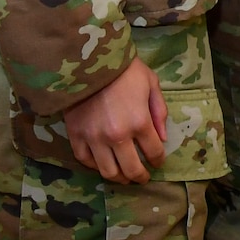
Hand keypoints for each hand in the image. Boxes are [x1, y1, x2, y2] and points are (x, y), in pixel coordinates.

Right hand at [63, 58, 166, 184]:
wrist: (88, 62)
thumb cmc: (124, 70)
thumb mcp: (151, 84)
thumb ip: (159, 111)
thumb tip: (162, 137)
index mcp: (139, 122)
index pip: (153, 152)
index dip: (158, 160)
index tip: (158, 162)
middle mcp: (117, 136)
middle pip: (131, 169)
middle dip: (140, 177)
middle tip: (143, 178)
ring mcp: (94, 139)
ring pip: (107, 171)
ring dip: (118, 178)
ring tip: (124, 177)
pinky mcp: (76, 136)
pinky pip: (85, 160)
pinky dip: (95, 166)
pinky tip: (102, 163)